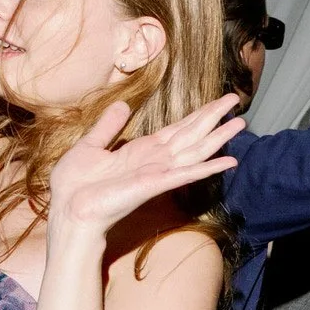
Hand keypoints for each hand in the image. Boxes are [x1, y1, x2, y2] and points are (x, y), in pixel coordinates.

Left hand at [47, 95, 240, 239]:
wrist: (69, 210)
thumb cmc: (76, 185)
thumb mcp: (90, 145)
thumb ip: (108, 126)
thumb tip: (122, 104)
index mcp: (142, 151)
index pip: (177, 129)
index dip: (197, 114)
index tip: (216, 101)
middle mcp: (156, 161)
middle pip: (192, 135)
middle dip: (214, 118)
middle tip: (236, 100)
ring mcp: (158, 173)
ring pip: (195, 151)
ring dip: (218, 138)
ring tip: (240, 123)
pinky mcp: (155, 185)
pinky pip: (186, 174)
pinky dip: (208, 168)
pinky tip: (228, 161)